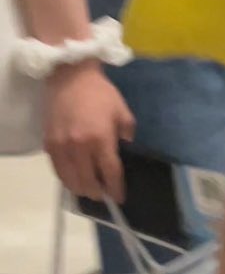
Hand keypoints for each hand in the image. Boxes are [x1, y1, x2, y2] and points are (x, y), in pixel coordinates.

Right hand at [44, 63, 133, 202]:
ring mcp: (62, 147)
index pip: (109, 172)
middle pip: (88, 182)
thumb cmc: (100, 93)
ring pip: (70, 180)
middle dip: (98, 192)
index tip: (119, 197)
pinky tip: (74, 178)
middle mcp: (80, 147)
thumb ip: (126, 132)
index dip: (115, 188)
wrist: (71, 76)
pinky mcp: (49, 144)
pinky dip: (67, 179)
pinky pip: (57, 170)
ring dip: (81, 189)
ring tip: (89, 189)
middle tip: (103, 195)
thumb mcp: (122, 110)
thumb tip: (124, 147)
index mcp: (100, 139)